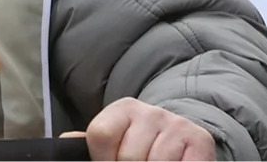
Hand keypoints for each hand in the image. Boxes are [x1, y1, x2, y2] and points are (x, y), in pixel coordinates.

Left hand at [61, 97, 215, 160]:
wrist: (181, 139)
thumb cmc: (140, 144)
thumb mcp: (115, 138)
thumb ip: (91, 142)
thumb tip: (66, 141)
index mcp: (123, 109)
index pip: (100, 135)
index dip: (102, 158)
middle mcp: (151, 112)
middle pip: (128, 157)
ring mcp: (177, 125)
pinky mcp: (201, 141)